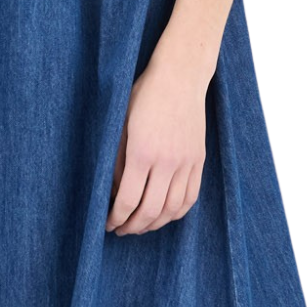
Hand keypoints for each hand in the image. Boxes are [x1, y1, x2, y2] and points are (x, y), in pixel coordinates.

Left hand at [106, 53, 207, 234]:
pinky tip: (164, 215)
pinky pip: (190, 197)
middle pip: (150, 211)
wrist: (180, 76)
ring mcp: (187, 162)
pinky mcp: (199, 160)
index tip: (108, 224)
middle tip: (121, 230)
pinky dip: (177, 213)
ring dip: (155, 224)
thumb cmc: (144, 96)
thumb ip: (116, 162)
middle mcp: (167, 162)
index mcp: (142, 153)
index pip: (128, 200)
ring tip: (141, 226)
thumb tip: (114, 192)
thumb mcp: (120, 125)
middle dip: (133, 226)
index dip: (116, 218)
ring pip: (172, 209)